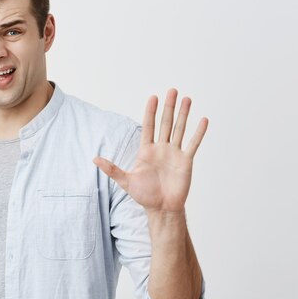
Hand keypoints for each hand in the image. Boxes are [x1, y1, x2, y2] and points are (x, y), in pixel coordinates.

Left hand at [93, 89, 207, 212]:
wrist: (162, 208)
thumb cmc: (144, 195)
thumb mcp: (126, 181)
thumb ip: (112, 169)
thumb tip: (94, 159)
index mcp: (146, 150)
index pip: (148, 126)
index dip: (150, 111)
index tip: (153, 97)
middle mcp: (161, 148)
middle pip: (165, 123)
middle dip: (169, 107)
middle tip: (172, 90)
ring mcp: (174, 153)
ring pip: (179, 129)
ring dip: (183, 114)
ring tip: (187, 99)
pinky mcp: (186, 161)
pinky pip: (193, 144)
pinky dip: (198, 133)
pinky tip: (203, 120)